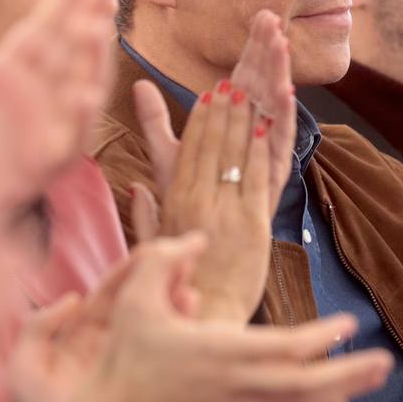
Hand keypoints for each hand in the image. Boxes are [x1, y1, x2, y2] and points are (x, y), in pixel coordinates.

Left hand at [0, 0, 116, 223]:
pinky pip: (70, 142)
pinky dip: (81, 119)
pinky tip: (85, 95)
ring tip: (95, 29)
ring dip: (91, 60)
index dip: (68, 1)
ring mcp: (44, 129)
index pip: (48, 29)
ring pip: (80, 88)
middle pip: (72, 51)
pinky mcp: (42, 166)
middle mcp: (37, 98)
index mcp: (13, 75)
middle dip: (89, 18)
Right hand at [10, 230, 392, 401]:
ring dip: (339, 394)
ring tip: (371, 379)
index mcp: (220, 352)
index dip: (322, 338)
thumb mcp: (134, 295)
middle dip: (349, 374)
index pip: (286, 348)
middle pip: (306, 385)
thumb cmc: (123, 354)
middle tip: (385, 362)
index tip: (349, 323)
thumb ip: (164, 258)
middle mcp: (237, 386)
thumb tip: (196, 237)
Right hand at [134, 73, 278, 322]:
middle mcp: (198, 200)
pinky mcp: (254, 224)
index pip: (186, 151)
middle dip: (222, 110)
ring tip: (250, 92)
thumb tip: (136, 187)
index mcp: (173, 202)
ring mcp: (227, 210)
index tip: (207, 96)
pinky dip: (261, 148)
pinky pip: (257, 176)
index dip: (199, 121)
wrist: (206, 319)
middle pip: (211, 145)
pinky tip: (266, 126)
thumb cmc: (179, 288)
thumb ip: (144, 214)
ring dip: (242, 120)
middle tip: (231, 82)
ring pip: (234, 154)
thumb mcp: (153, 247)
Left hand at [139, 9, 295, 215]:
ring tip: (282, 45)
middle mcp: (254, 140)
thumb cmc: (188, 211)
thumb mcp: (168, 159)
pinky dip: (283, 122)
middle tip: (274, 18)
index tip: (260, 15)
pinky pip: (279, 148)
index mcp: (235, 128)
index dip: (253, 48)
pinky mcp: (270, 183)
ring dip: (279, 78)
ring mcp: (264, 160)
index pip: (246, 79)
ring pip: (274, 111)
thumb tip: (138, 85)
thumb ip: (155, 122)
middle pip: (263, 88)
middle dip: (269, 53)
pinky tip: (286, 95)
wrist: (204, 259)